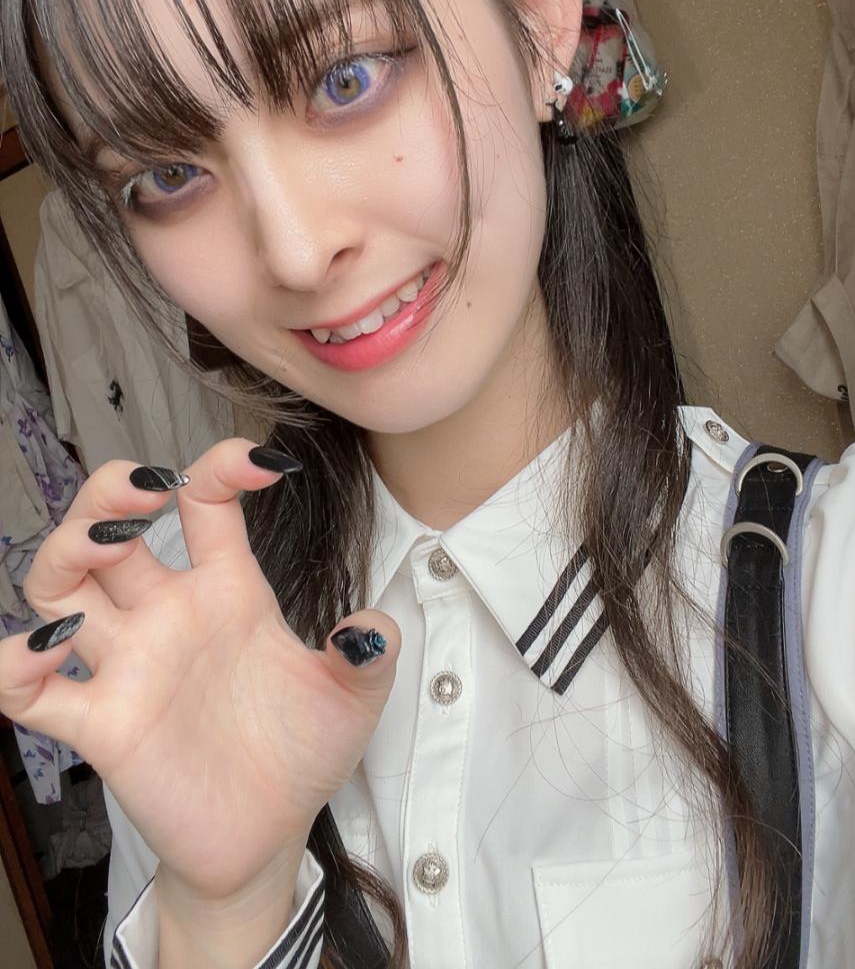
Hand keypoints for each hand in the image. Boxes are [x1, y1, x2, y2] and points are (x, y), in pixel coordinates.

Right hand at [0, 438, 399, 902]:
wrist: (271, 836)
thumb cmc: (302, 754)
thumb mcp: (352, 698)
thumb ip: (369, 657)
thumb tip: (372, 630)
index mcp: (227, 591)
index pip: (206, 503)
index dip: (223, 468)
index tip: (265, 465)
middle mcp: (169, 616)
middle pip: (109, 528)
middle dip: (110, 493)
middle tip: (145, 487)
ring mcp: (130, 666)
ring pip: (61, 587)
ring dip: (67, 551)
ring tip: (105, 543)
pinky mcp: (103, 725)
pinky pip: (30, 690)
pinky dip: (18, 664)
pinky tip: (55, 645)